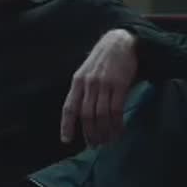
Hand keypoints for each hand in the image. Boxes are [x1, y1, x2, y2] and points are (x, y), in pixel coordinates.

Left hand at [61, 29, 138, 146]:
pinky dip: (116, 124)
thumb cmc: (103, 60)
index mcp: (77, 81)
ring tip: (106, 142)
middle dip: (89, 133)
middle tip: (94, 145)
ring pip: (101, 115)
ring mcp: (104, 84)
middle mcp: (88, 83)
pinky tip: (118, 131)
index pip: (69, 107)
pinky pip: (116, 110)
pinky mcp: (119, 85)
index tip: (66, 140)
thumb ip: (84, 90)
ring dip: (104, 132)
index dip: (66, 124)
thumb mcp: (87, 72)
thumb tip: (82, 114)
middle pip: (86, 115)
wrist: (120, 42)